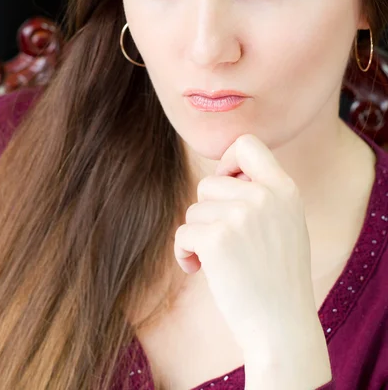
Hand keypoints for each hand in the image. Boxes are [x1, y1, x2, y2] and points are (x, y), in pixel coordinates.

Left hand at [174, 134, 331, 385]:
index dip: (228, 162)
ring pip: (195, 209)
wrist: (282, 327)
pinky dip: (185, 252)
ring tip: (219, 260)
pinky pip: (183, 232)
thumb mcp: (287, 222)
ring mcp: (241, 216)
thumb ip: (263, 193)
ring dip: (198, 234)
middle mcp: (265, 196)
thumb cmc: (279, 277)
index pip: (247, 144)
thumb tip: (222, 174)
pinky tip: (199, 270)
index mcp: (285, 189)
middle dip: (208, 211)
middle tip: (224, 239)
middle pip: (209, 183)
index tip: (227, 187)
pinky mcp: (216, 239)